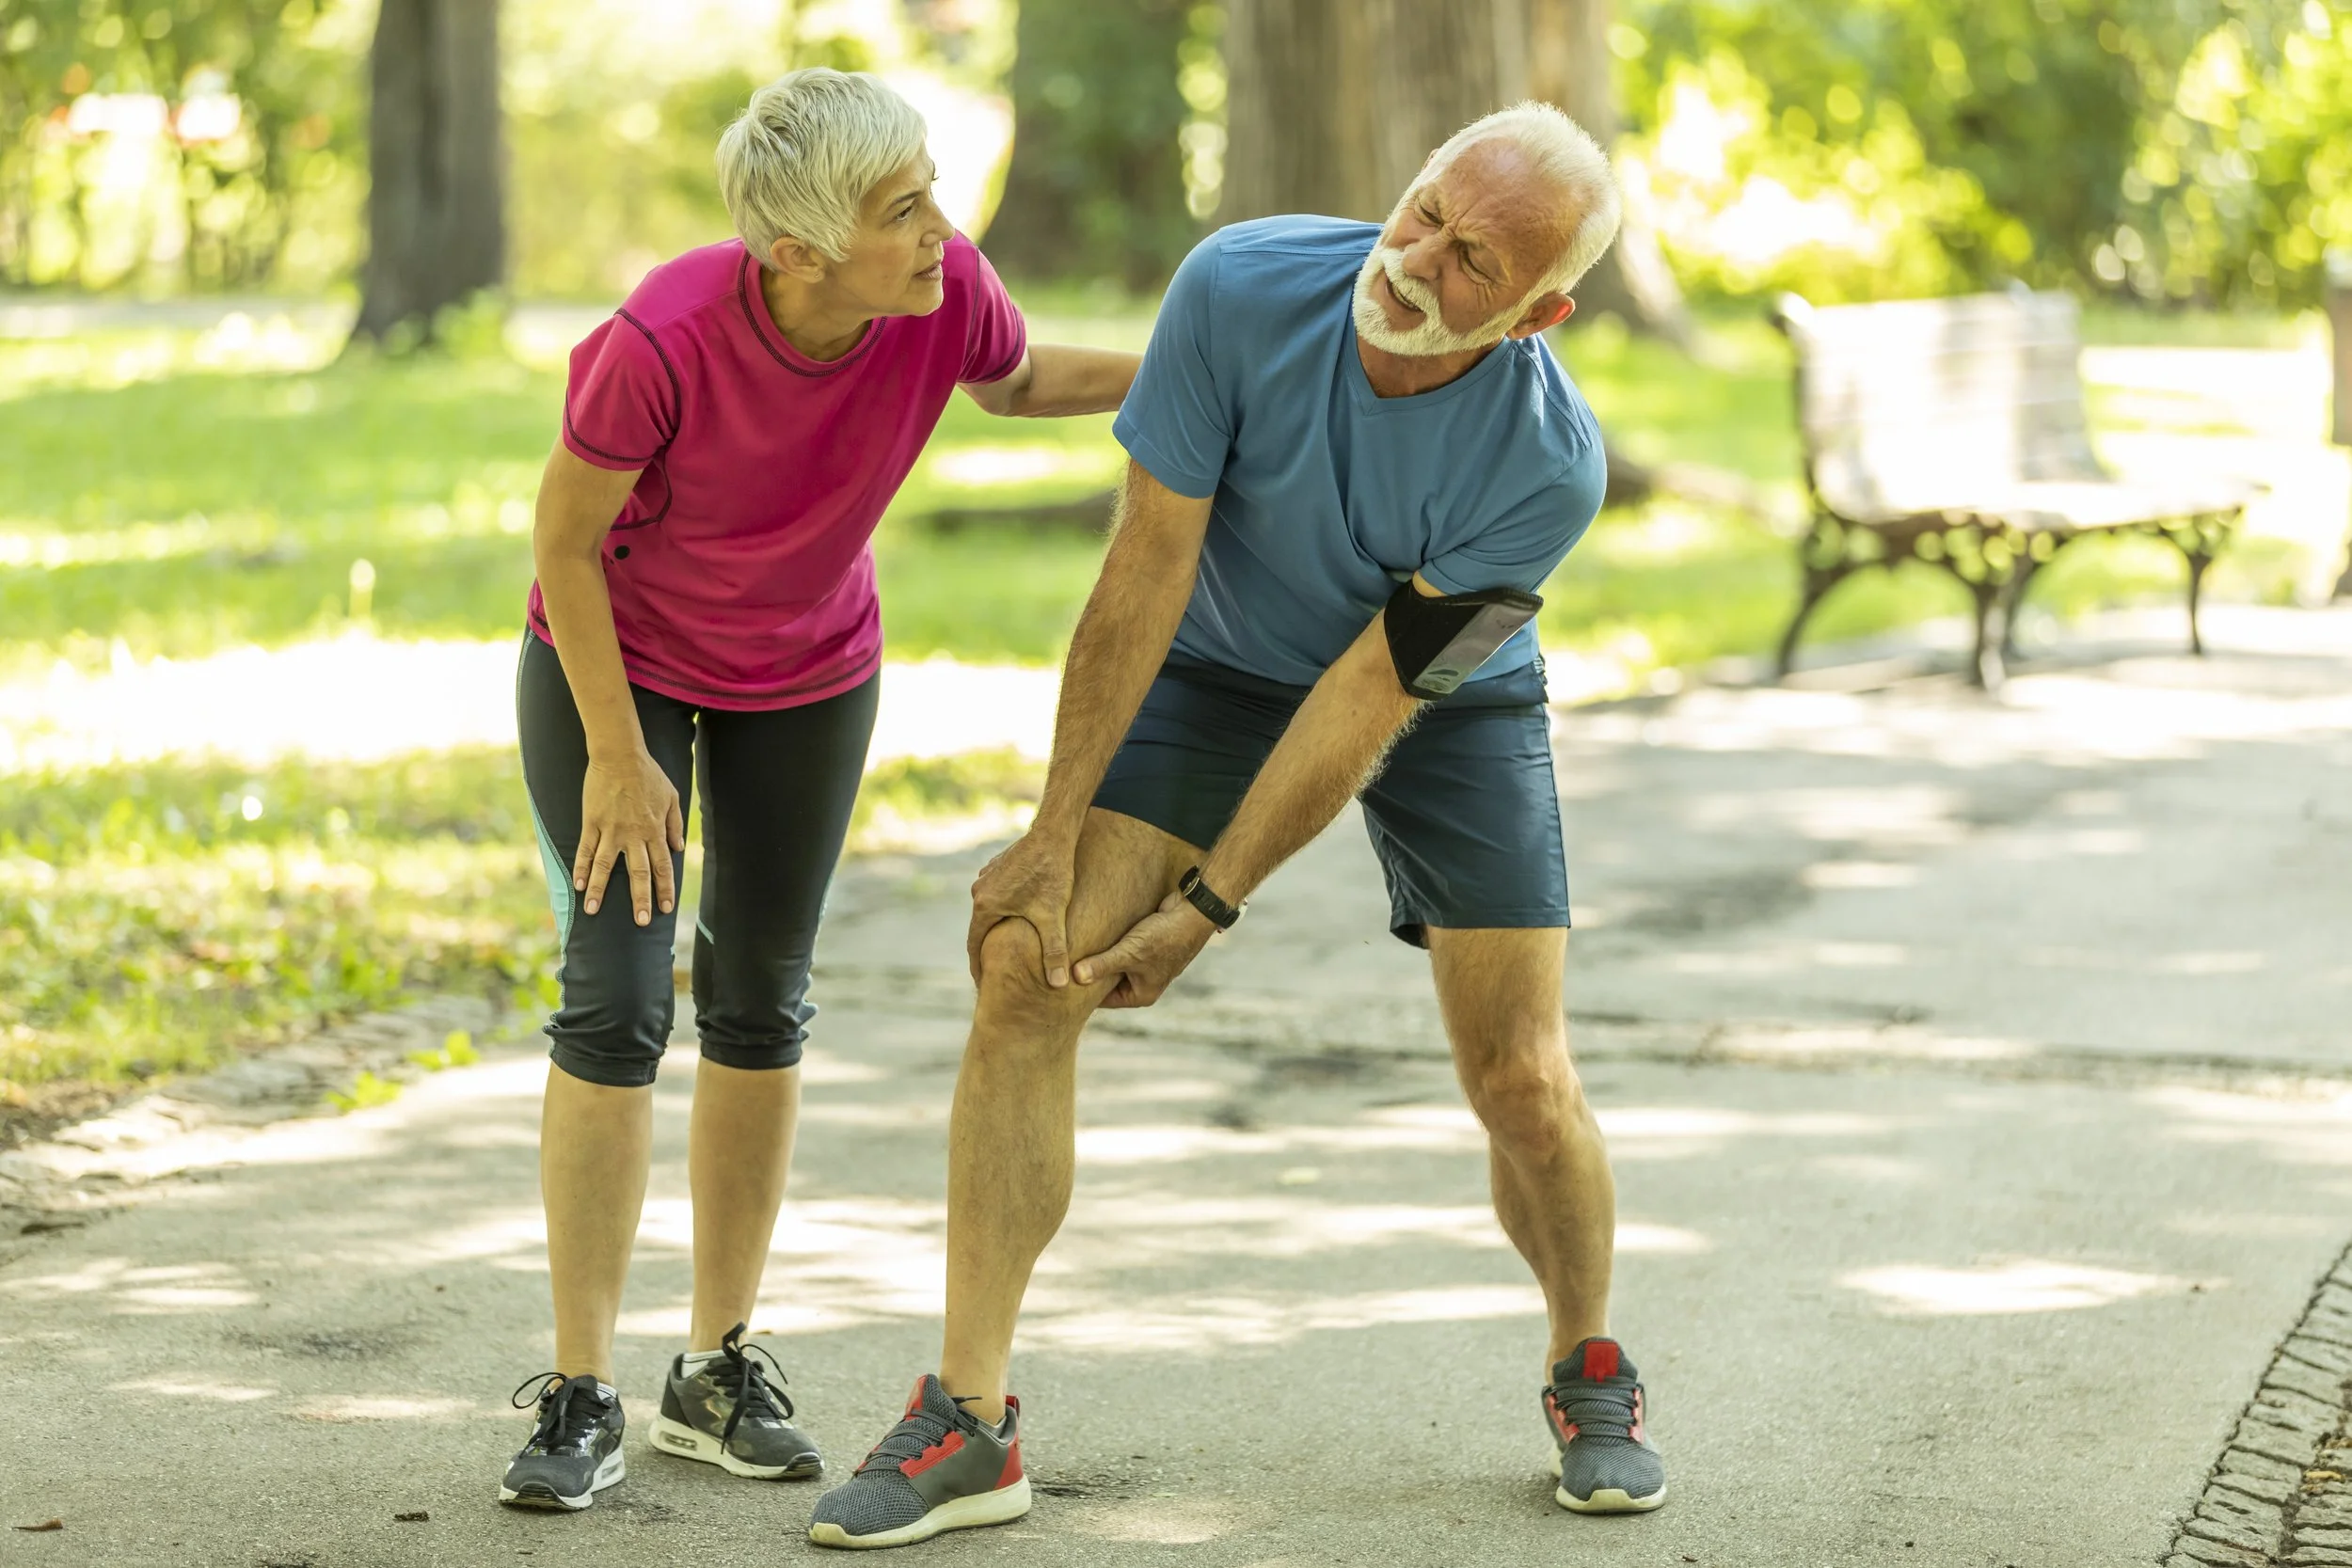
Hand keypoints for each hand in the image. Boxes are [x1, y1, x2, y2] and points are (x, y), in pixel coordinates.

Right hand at [574, 749, 684, 924]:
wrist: (620, 755)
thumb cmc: (648, 774)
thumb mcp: (672, 796)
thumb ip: (675, 824)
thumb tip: (679, 848)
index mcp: (655, 829)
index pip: (662, 866)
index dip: (665, 888)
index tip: (666, 908)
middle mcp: (634, 834)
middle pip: (639, 873)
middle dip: (641, 899)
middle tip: (641, 921)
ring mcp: (611, 830)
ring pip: (607, 867)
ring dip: (600, 891)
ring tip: (594, 911)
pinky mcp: (592, 822)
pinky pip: (587, 850)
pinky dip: (582, 868)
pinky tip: (579, 885)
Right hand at [968, 828, 1076, 986]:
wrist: (1054, 834)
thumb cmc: (1053, 874)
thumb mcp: (1053, 917)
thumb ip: (1054, 952)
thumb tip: (1059, 985)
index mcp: (985, 906)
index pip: (975, 946)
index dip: (979, 968)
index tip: (984, 985)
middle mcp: (980, 891)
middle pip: (980, 929)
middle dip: (987, 950)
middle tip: (995, 971)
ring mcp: (987, 877)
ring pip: (989, 911)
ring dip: (995, 928)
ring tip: (1005, 946)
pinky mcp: (998, 867)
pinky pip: (997, 895)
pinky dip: (1003, 910)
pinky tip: (1017, 917)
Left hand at [1072, 892, 1216, 1008]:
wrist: (1193, 912)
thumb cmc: (1164, 937)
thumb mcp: (1129, 953)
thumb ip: (1102, 965)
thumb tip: (1074, 978)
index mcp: (1141, 994)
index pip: (1103, 999)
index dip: (1083, 991)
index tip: (1061, 982)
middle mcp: (1142, 982)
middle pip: (1106, 982)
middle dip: (1088, 972)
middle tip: (1061, 965)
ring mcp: (1143, 963)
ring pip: (1112, 963)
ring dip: (1098, 955)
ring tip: (1073, 948)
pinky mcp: (1143, 945)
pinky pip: (1119, 948)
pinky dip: (1107, 943)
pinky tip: (1090, 933)